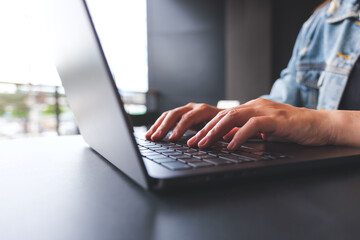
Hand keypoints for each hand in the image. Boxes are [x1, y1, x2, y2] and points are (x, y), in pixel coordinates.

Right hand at [146, 103, 222, 140]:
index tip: (171, 139)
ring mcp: (187, 110)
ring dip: (158, 126)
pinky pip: (168, 118)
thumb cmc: (229, 125)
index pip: (188, 118)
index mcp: (204, 110)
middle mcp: (194, 108)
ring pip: (169, 115)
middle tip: (155, 138)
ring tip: (149, 137)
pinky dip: (160, 125)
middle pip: (175, 114)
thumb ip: (220, 134)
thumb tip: (219, 140)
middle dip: (164, 127)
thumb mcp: (227, 129)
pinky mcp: (182, 115)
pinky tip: (152, 133)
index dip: (179, 129)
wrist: (230, 116)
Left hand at [187, 98, 336, 149]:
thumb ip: (246, 131)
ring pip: (234, 116)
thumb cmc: (291, 129)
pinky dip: (240, 135)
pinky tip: (232, 146)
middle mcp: (254, 106)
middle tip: (192, 142)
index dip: (207, 127)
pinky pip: (254, 125)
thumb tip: (226, 138)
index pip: (223, 115)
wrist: (318, 124)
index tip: (194, 139)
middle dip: (205, 129)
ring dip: (216, 131)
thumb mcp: (263, 130)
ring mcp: (265, 110)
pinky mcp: (276, 119)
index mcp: (250, 108)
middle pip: (223, 115)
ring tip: (205, 143)